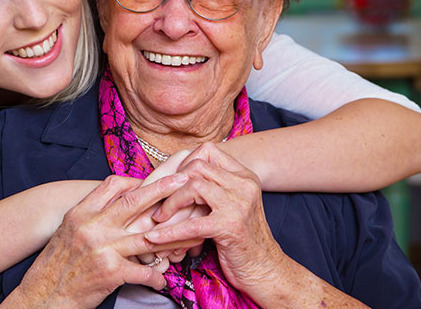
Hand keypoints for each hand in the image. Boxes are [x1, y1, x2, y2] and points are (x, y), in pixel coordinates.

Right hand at [12, 173, 187, 308]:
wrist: (43, 295)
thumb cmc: (56, 265)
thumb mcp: (68, 230)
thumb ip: (91, 216)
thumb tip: (116, 206)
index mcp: (81, 212)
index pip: (112, 184)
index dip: (135, 181)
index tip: (152, 180)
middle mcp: (92, 226)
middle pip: (135, 201)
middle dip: (162, 189)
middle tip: (184, 180)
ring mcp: (103, 248)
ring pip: (148, 237)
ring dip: (173, 237)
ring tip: (192, 234)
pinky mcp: (111, 272)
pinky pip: (144, 272)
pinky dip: (157, 276)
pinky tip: (163, 279)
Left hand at [143, 143, 287, 296]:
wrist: (266, 270)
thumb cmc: (242, 239)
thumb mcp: (232, 204)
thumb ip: (214, 186)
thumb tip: (176, 173)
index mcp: (244, 176)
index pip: (207, 151)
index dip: (183, 163)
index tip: (170, 181)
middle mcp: (244, 185)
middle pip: (197, 166)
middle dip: (172, 182)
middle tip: (159, 200)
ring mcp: (238, 204)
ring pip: (193, 185)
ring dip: (170, 203)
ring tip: (159, 217)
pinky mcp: (230, 227)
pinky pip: (191, 224)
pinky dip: (168, 231)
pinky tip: (154, 238)